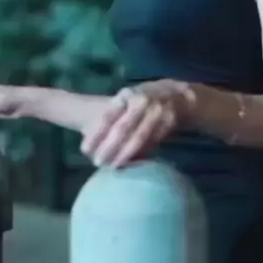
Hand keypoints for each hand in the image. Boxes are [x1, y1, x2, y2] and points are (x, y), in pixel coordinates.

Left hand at [80, 79, 196, 168]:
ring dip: (124, 155)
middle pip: (122, 129)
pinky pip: (151, 143)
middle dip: (108, 147)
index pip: (108, 115)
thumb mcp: (126, 98)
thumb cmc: (143, 98)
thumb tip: (88, 134)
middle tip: (97, 162)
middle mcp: (142, 102)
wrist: (177, 96)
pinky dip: (139, 154)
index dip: (96, 134)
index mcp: (126, 95)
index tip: (85, 150)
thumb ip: (112, 114)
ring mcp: (157, 112)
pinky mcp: (168, 124)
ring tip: (112, 167)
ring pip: (138, 138)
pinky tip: (130, 163)